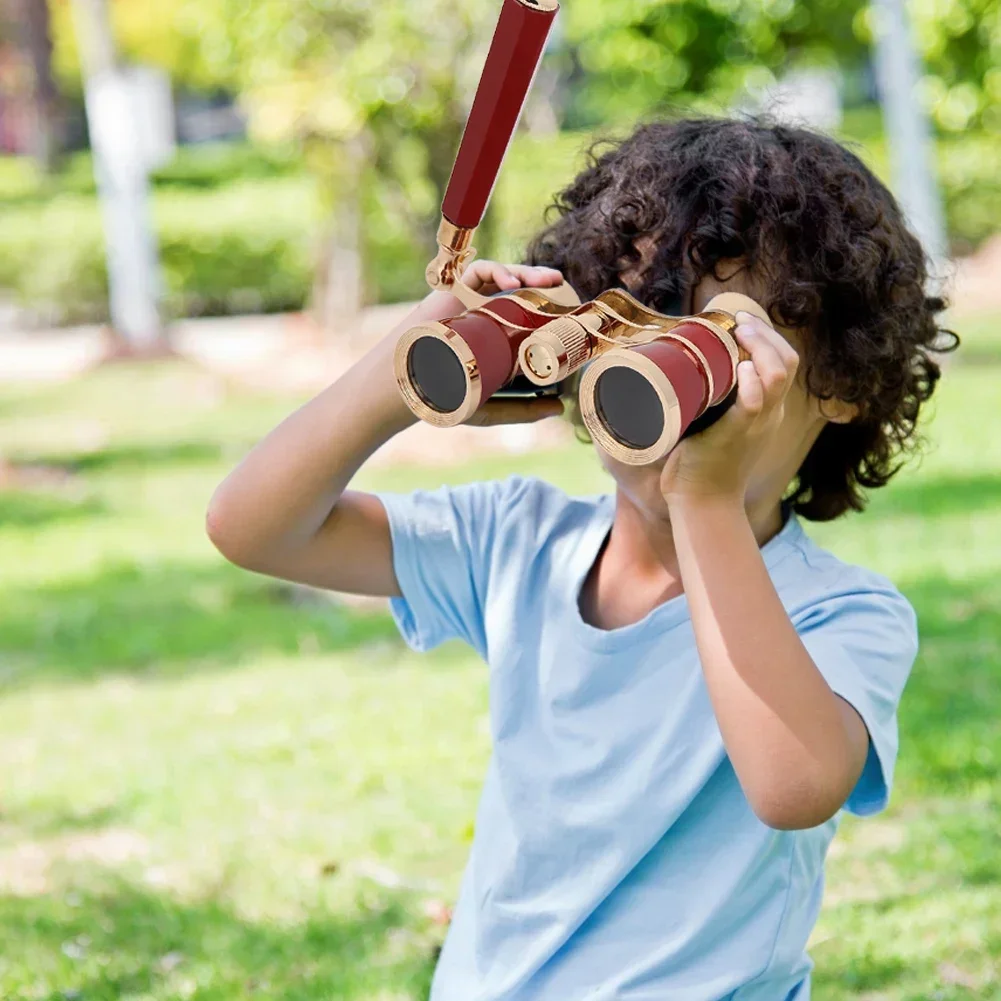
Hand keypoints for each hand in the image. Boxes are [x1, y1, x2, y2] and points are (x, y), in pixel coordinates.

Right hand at [459, 262, 566, 425]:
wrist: (412, 387)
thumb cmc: (446, 396)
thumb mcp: (492, 406)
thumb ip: (524, 410)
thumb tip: (559, 408)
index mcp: (494, 335)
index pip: (524, 312)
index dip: (547, 306)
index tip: (569, 310)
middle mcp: (483, 314)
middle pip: (517, 291)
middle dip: (542, 284)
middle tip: (563, 287)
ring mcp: (468, 302)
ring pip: (501, 276)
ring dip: (527, 272)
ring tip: (548, 280)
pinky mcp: (452, 291)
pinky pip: (477, 272)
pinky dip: (497, 270)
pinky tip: (512, 283)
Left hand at [660, 311, 799, 502]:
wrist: (702, 504)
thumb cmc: (701, 465)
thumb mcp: (713, 426)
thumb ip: (709, 401)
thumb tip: (679, 371)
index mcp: (766, 411)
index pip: (784, 363)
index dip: (769, 337)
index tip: (741, 321)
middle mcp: (768, 415)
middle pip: (787, 362)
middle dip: (766, 334)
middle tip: (739, 321)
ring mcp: (754, 425)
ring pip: (776, 376)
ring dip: (760, 348)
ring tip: (740, 334)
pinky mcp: (734, 435)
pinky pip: (753, 405)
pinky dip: (751, 384)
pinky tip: (741, 369)